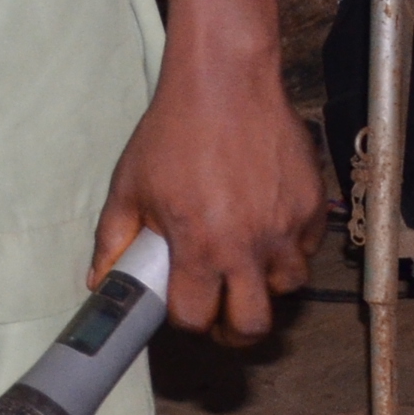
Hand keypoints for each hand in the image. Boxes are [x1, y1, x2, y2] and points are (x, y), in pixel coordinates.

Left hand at [93, 63, 327, 342]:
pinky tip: (264, 226)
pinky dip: (288, 248)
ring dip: (264, 285)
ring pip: (287, 287)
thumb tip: (100, 281)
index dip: (186, 320)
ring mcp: (286, 229)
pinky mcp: (313, 209)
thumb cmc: (173, 132)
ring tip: (242, 263)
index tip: (183, 310)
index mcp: (199, 245)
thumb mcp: (130, 185)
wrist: (225, 84)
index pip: (196, 317)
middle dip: (234, 331)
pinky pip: (306, 248)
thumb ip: (113, 239)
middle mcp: (248, 246)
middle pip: (254, 325)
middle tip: (222, 317)